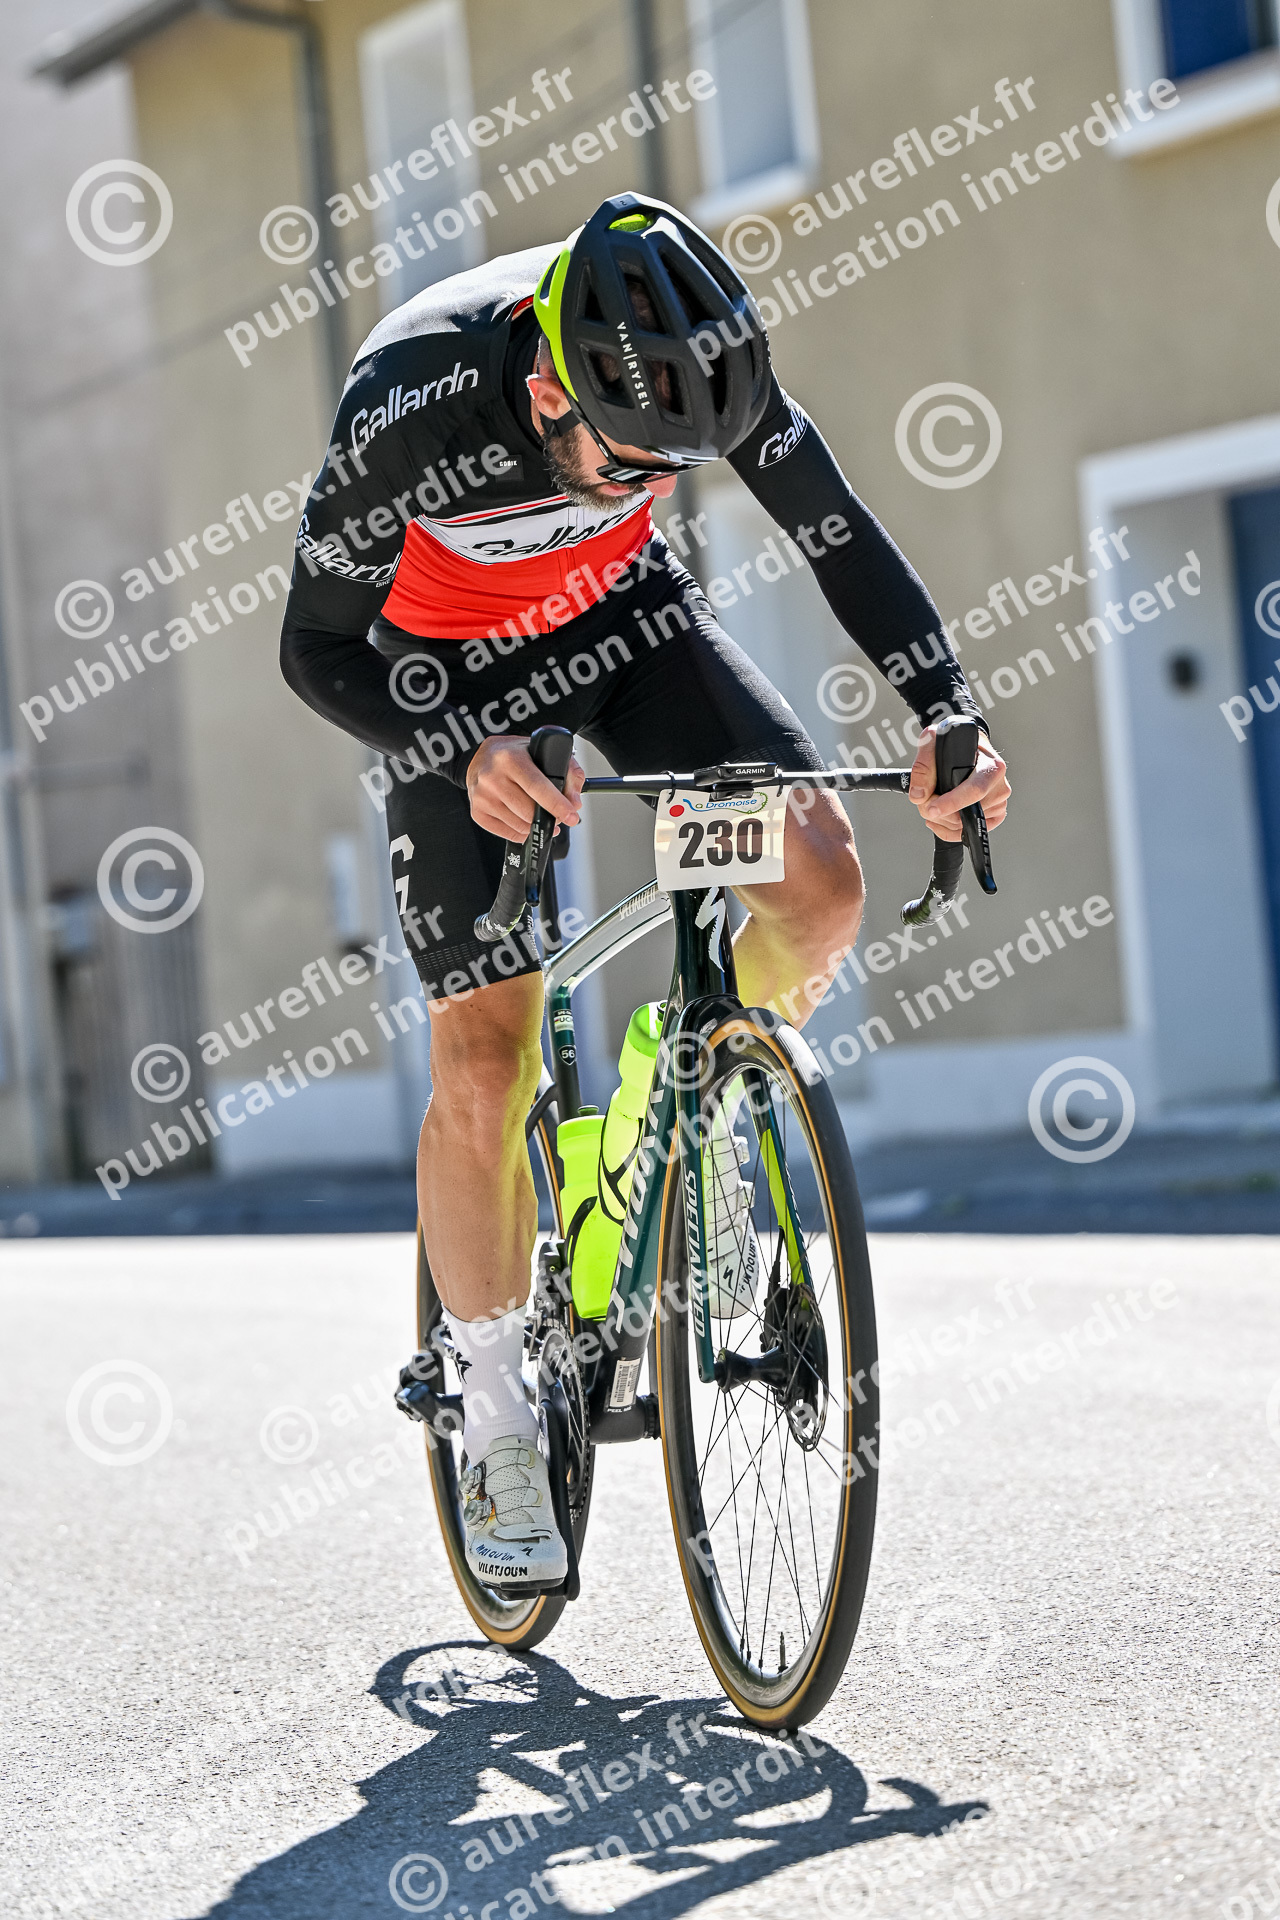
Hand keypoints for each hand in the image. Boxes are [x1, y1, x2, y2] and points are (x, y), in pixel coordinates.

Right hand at [466, 735, 584, 840]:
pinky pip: (508, 833)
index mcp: (511, 759)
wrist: (482, 757)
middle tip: (557, 814)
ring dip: (536, 825)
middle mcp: (492, 777)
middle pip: (529, 811)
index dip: (557, 804)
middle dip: (549, 817)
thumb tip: (574, 802)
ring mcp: (482, 797)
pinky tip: (525, 820)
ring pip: (520, 825)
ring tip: (541, 815)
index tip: (572, 816)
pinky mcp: (478, 812)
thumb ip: (569, 773)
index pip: (537, 787)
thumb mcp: (544, 752)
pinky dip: (522, 832)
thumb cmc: (515, 755)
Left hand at [908, 726, 1009, 843]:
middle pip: (966, 812)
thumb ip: (923, 765)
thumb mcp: (934, 741)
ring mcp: (998, 803)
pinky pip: (969, 832)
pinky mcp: (993, 816)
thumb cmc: (956, 743)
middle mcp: (999, 786)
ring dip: (940, 820)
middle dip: (937, 812)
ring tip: (931, 803)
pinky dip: (948, 831)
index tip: (932, 808)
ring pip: (964, 825)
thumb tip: (919, 795)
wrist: (968, 747)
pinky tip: (939, 818)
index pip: (974, 790)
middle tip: (923, 801)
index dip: (951, 803)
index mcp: (992, 766)